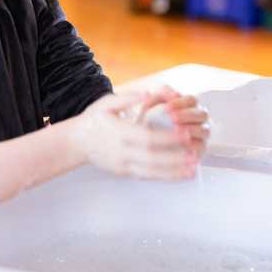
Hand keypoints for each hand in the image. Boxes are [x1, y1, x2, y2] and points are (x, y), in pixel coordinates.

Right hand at [69, 91, 204, 180]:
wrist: (76, 142)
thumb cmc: (93, 120)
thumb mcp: (106, 103)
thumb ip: (128, 98)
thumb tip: (149, 95)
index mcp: (119, 132)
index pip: (147, 137)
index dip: (167, 137)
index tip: (185, 133)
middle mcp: (121, 151)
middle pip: (152, 156)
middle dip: (175, 156)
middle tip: (195, 152)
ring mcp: (122, 164)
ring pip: (151, 171)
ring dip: (174, 171)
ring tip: (192, 168)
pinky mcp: (124, 172)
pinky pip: (147, 177)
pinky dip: (165, 177)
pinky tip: (179, 175)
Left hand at [136, 86, 209, 157]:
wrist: (153, 146)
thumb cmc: (152, 123)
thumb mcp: (149, 110)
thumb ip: (150, 101)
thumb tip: (147, 93)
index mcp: (189, 107)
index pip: (192, 100)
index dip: (181, 102)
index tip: (167, 107)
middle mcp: (198, 119)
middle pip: (202, 113)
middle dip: (187, 115)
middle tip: (173, 117)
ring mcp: (201, 134)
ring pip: (204, 129)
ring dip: (192, 129)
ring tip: (177, 130)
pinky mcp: (200, 149)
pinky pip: (201, 146)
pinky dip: (194, 145)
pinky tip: (183, 144)